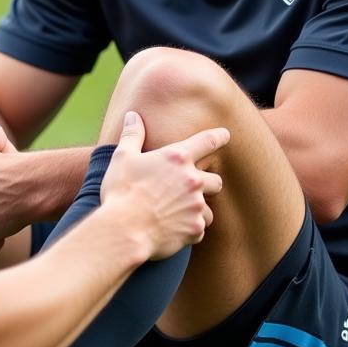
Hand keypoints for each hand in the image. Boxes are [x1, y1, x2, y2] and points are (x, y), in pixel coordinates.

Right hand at [101, 111, 228, 258]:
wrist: (123, 230)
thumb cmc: (121, 191)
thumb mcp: (122, 157)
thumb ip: (132, 135)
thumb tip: (133, 116)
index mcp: (178, 157)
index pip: (208, 141)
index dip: (219, 137)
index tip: (225, 135)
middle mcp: (193, 180)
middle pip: (216, 180)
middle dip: (207, 183)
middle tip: (191, 188)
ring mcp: (196, 206)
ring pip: (210, 208)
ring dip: (199, 209)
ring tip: (181, 213)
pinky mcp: (195, 228)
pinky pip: (198, 229)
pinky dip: (189, 229)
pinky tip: (173, 230)